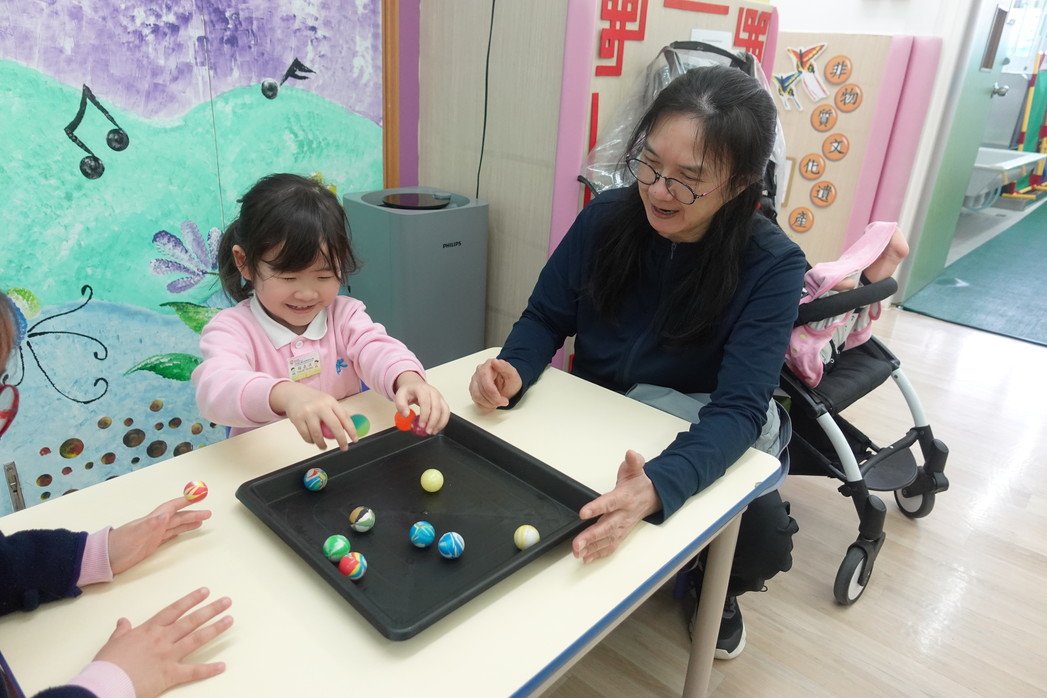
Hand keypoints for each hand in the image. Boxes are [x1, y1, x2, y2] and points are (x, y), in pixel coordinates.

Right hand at [93, 587, 232, 697]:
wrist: (105, 683)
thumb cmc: (107, 664)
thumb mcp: (113, 643)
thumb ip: (121, 631)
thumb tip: (123, 621)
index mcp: (149, 630)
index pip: (174, 610)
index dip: (191, 600)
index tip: (205, 592)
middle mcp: (162, 639)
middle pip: (191, 621)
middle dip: (210, 609)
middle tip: (227, 601)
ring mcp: (168, 656)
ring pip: (196, 639)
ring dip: (215, 629)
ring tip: (229, 620)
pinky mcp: (170, 674)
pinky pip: (193, 671)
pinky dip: (208, 669)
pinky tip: (222, 665)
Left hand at [109, 497, 212, 575]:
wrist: (102, 559)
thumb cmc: (118, 546)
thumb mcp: (135, 535)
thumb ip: (151, 524)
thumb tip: (166, 514)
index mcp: (152, 520)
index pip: (172, 508)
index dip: (185, 501)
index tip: (199, 495)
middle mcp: (154, 525)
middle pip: (177, 517)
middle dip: (192, 513)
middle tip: (208, 512)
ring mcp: (152, 535)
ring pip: (174, 526)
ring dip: (188, 523)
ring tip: (201, 521)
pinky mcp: (150, 545)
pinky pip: (169, 536)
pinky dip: (178, 533)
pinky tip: (182, 532)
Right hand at [269, 381, 356, 450]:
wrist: (292, 393)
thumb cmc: (313, 400)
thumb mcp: (327, 401)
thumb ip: (337, 412)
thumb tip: (351, 426)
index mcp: (330, 401)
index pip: (344, 417)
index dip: (351, 430)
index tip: (355, 439)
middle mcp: (320, 406)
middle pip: (335, 426)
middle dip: (341, 440)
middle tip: (344, 447)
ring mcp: (308, 412)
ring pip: (318, 435)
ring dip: (322, 444)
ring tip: (323, 446)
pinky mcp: (297, 419)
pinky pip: (306, 435)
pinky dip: (310, 441)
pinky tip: (313, 440)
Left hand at [393, 371, 449, 434]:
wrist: (415, 385)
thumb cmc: (408, 392)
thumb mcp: (400, 396)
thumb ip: (401, 405)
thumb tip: (406, 415)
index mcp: (422, 389)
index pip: (426, 402)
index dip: (424, 415)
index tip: (421, 425)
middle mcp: (433, 392)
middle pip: (437, 407)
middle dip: (433, 421)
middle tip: (427, 431)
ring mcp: (439, 396)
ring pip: (445, 410)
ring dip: (440, 423)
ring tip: (433, 432)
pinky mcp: (442, 402)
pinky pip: (446, 412)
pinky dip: (443, 422)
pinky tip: (437, 428)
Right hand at [468, 358, 521, 408]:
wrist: (508, 386)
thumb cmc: (510, 380)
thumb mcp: (513, 375)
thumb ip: (505, 367)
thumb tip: (494, 361)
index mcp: (488, 365)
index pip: (486, 383)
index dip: (494, 394)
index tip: (504, 400)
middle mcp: (479, 372)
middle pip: (480, 391)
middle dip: (493, 400)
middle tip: (504, 402)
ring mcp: (475, 380)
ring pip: (476, 396)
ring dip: (489, 403)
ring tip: (498, 402)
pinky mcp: (473, 389)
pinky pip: (476, 401)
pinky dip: (486, 405)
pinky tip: (493, 403)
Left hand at [571, 450, 661, 563]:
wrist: (653, 497)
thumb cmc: (639, 483)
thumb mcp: (636, 469)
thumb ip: (634, 462)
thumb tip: (631, 454)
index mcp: (625, 497)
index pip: (610, 503)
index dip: (596, 508)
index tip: (582, 513)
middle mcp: (623, 515)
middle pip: (607, 527)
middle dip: (591, 537)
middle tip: (576, 545)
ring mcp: (622, 527)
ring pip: (607, 540)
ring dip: (592, 548)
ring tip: (577, 553)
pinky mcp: (621, 534)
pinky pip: (611, 546)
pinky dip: (599, 554)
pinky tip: (586, 558)